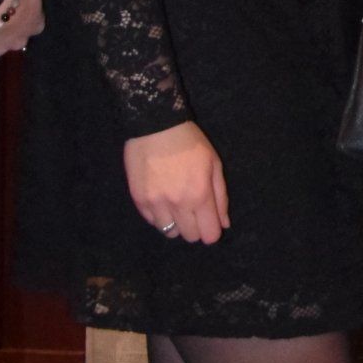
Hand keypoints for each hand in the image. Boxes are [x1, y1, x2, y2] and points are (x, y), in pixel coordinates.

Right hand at [124, 121, 230, 243]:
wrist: (155, 125)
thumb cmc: (190, 142)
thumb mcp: (214, 164)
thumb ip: (220, 197)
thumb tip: (223, 224)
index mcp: (200, 195)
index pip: (209, 235)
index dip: (212, 231)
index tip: (210, 222)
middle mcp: (178, 204)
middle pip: (190, 237)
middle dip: (195, 228)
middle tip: (193, 211)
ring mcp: (156, 204)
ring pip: (169, 232)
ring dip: (176, 223)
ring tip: (176, 205)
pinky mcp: (139, 200)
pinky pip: (153, 222)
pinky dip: (160, 216)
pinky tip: (163, 200)